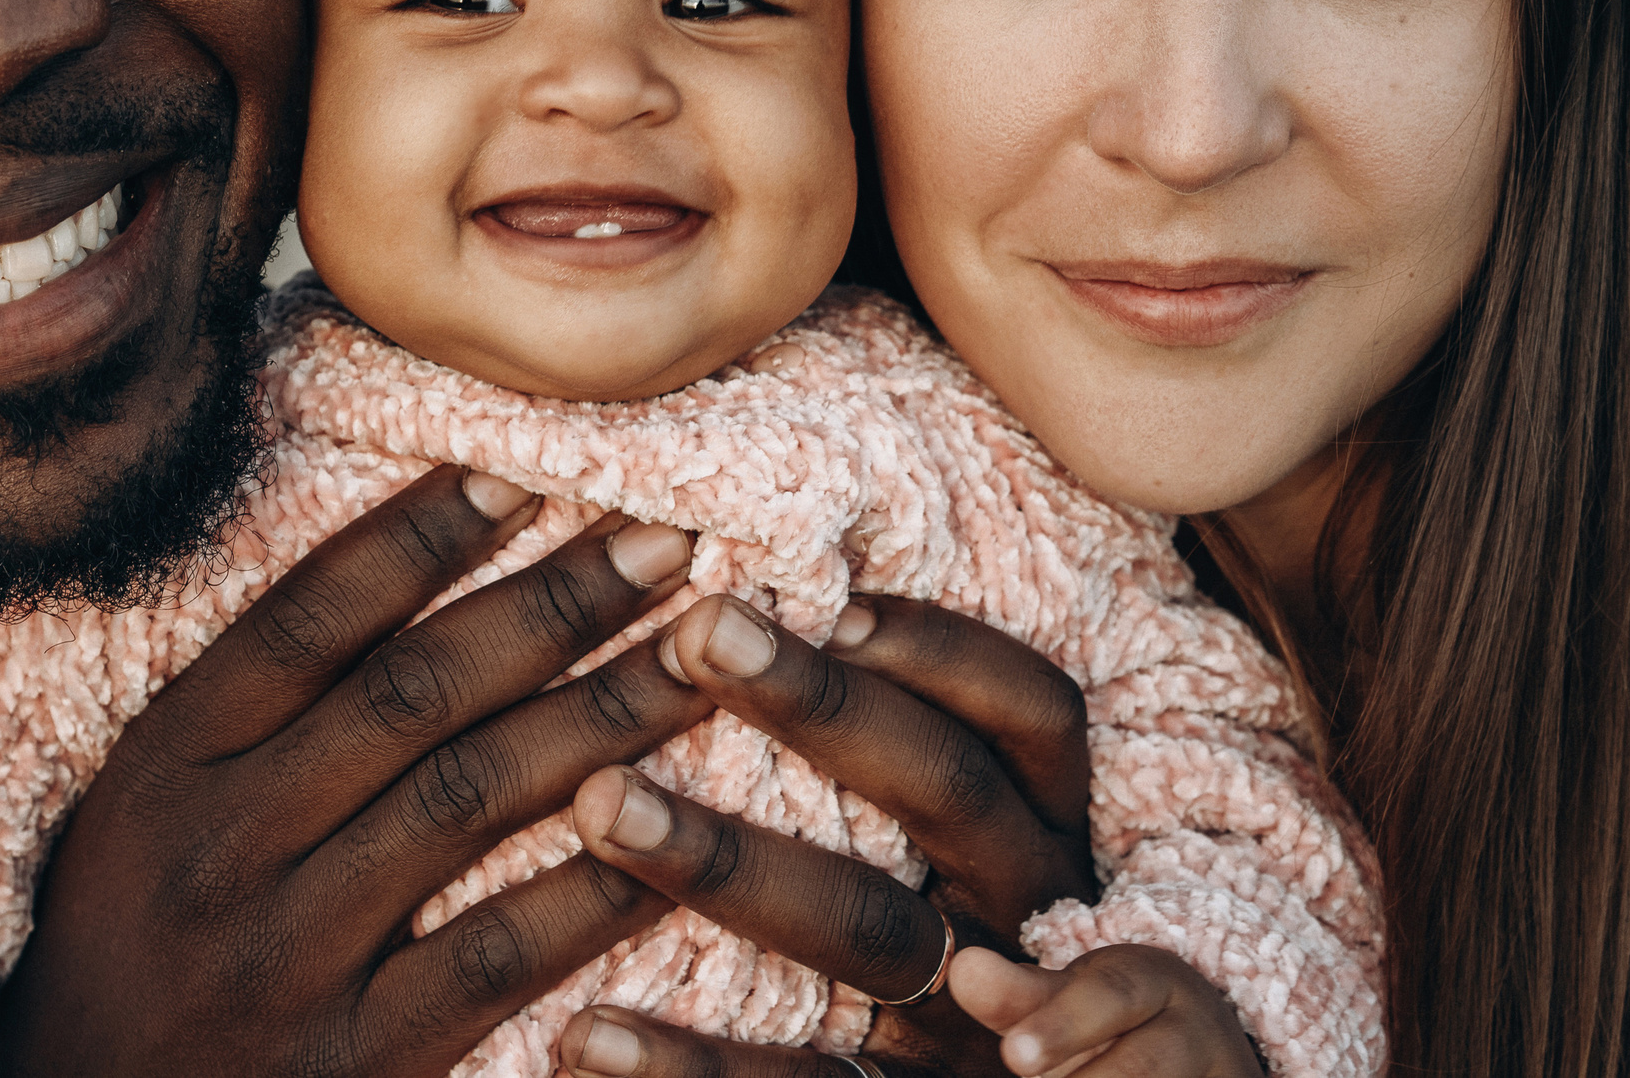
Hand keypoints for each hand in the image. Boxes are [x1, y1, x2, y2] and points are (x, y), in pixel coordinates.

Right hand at [0, 465, 716, 1075]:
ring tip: (702, 653)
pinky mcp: (352, 1062)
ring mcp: (289, 957)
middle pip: (415, 692)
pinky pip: (494, 957)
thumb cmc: (121, 958)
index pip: (309, 620)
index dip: (422, 535)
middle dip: (553, 602)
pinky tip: (675, 827)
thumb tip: (397, 566)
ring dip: (601, 714)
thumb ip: (244, 712)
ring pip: (469, 802)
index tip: (527, 468)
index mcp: (164, 767)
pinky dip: (592, 888)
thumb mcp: (134, 816)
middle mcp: (223, 846)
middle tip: (666, 539)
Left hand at [553, 593, 1101, 1076]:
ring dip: (726, 860)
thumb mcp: (959, 836)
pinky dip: (689, 1065)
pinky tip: (584, 1032)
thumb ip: (898, 739)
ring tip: (601, 801)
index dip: (940, 647)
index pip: (1032, 711)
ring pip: (865, 928)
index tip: (826, 599)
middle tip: (695, 632)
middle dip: (821, 705)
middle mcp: (1024, 912)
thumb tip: (746, 599)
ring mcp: (970, 1022)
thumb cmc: (935, 918)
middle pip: (947, 789)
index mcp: (1046, 826)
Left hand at [946, 945, 1259, 1077]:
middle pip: (1142, 1063)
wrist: (1197, 1047)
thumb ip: (1018, 996)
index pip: (1111, 993)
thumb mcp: (1069, 1002)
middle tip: (1027, 1074)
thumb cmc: (1112, 1024)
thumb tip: (965, 970)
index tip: (1012, 1056)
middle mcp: (1196, 1027)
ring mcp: (1221, 1073)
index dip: (1061, 1025)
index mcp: (1152, 979)